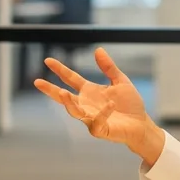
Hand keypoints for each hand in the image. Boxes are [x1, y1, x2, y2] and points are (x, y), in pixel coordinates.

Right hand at [34, 47, 165, 165]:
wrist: (141, 124)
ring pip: (74, 111)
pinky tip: (110, 105)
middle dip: (51, 90)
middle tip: (37, 82)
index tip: (47, 60)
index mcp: (89, 91)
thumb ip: (109, 67)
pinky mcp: (100, 129)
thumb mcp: (120, 81)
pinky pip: (97, 122)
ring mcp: (91, 118)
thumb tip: (98, 49)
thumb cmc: (130, 104)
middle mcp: (86, 104)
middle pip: (64, 97)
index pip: (70, 79)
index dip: (60, 69)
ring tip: (63, 93)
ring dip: (68, 103)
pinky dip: (102, 113)